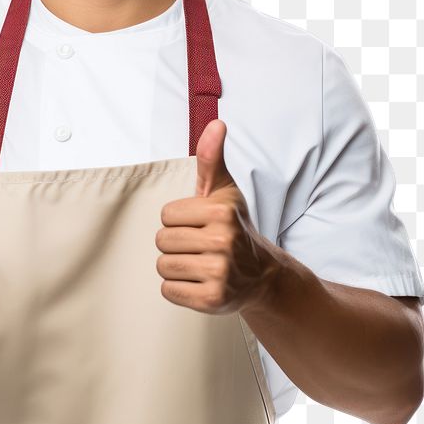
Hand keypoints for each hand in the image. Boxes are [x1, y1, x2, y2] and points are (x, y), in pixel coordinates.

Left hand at [154, 119, 277, 314]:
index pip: (166, 216)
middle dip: (176, 243)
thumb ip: (211, 157)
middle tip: (200, 246)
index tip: (200, 225)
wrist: (261, 275)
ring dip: (176, 266)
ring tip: (199, 264)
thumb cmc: (233, 227)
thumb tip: (216, 123)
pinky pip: (169, 290)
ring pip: (163, 266)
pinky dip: (178, 288)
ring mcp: (219, 274)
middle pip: (162, 241)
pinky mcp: (212, 300)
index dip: (179, 220)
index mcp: (221, 212)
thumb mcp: (223, 190)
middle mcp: (223, 242)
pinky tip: (199, 282)